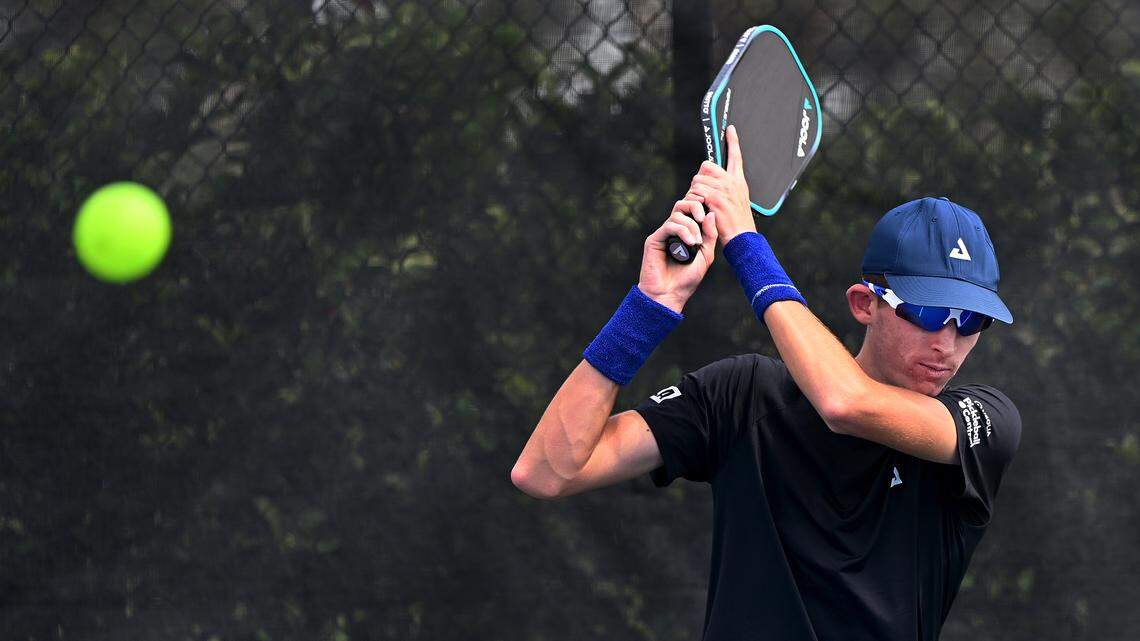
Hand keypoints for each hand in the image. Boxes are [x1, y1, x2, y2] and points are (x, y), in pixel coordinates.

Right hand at [638, 199, 717, 312]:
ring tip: (695, 242)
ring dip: (691, 225)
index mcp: (685, 233)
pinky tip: (689, 242)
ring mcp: (663, 235)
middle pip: (682, 205)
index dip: (701, 208)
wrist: (669, 295)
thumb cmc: (687, 279)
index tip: (710, 217)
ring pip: (677, 214)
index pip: (692, 210)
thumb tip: (710, 213)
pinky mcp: (654, 240)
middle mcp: (673, 231)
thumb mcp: (706, 255)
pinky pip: (669, 225)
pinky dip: (682, 231)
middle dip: (695, 207)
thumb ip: (709, 235)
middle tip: (703, 219)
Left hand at [685, 125, 755, 244]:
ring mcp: (724, 189)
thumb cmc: (737, 223)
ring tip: (702, 206)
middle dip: (700, 179)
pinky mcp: (715, 198)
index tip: (729, 128)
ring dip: (694, 192)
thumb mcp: (737, 201)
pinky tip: (700, 210)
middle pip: (706, 166)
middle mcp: (732, 182)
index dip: (732, 141)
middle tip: (702, 194)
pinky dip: (694, 200)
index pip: (736, 156)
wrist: (742, 237)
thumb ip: (727, 189)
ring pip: (698, 180)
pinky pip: (696, 191)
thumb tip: (712, 181)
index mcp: (739, 181)